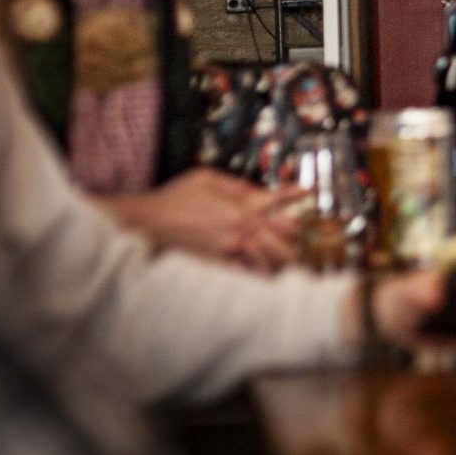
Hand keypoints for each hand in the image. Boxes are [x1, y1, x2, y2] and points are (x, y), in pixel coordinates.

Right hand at [108, 168, 299, 270]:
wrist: (149, 222)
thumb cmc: (175, 198)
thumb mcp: (208, 178)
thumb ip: (238, 186)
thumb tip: (260, 191)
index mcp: (242, 206)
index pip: (281, 203)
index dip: (297, 197)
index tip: (306, 193)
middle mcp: (241, 230)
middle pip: (286, 238)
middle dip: (296, 236)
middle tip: (298, 235)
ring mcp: (231, 251)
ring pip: (273, 261)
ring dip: (283, 258)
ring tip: (289, 258)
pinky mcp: (219, 266)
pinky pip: (250, 276)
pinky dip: (261, 274)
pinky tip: (266, 272)